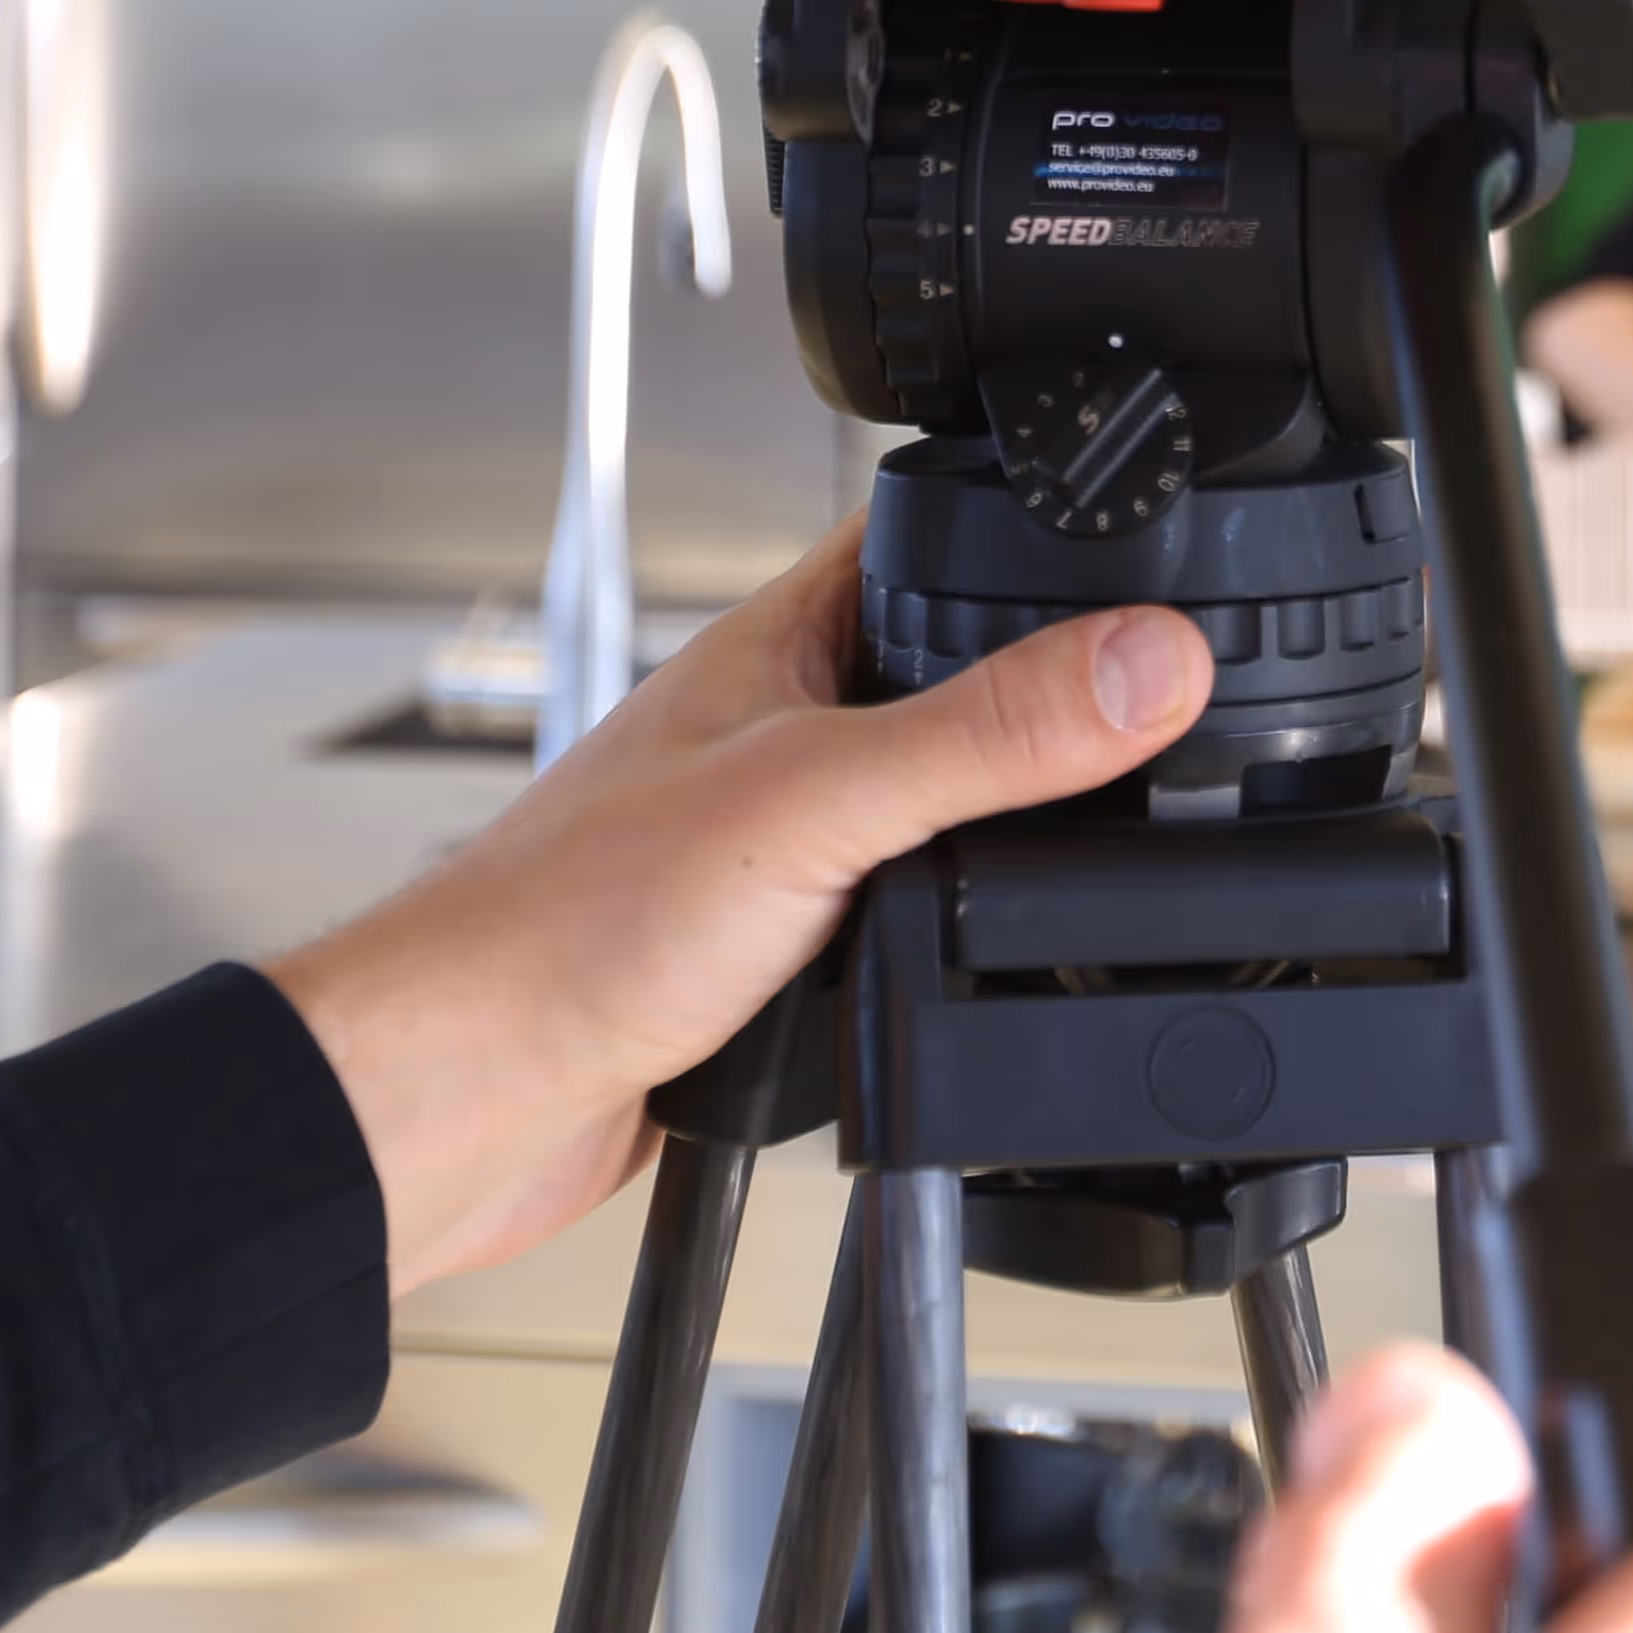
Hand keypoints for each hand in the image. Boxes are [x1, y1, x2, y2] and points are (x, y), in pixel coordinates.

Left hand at [263, 526, 1208, 1292]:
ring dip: (1003, 834)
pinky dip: (956, 935)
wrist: (469, 1096)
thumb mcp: (820, 801)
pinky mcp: (778, 949)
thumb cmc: (567, 923)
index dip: (1041, 536)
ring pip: (940, 809)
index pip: (933, 539)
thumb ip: (989, 733)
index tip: (1157, 562)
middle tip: (1162, 721)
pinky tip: (986, 957)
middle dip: (1054, 704)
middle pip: (960, 680)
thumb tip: (1149, 662)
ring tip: (1091, 837)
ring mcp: (780, 842)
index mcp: (781, 646)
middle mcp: (784, 730)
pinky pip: (906, 914)